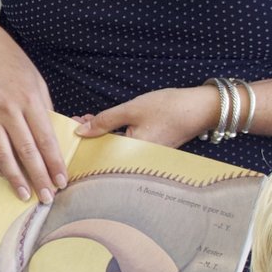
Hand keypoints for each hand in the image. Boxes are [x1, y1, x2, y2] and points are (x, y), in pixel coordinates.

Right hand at [0, 28, 65, 202]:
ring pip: (3, 154)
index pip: (45, 139)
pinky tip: (5, 176)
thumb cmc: (11, 64)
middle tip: (48, 197)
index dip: (54, 163)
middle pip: (27, 151)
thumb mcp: (36, 81)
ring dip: (15, 178)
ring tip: (25, 195)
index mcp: (30, 99)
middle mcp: (9, 110)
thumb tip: (52, 138)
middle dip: (39, 177)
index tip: (62, 181)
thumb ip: (44, 109)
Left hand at [75, 86, 220, 149]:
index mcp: (131, 155)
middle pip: (105, 153)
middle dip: (89, 137)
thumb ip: (105, 120)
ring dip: (101, 134)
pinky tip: (106, 124)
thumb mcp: (132, 110)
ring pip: (115, 149)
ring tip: (88, 120)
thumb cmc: (169, 108)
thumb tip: (81, 130)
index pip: (98, 153)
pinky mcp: (150, 152)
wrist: (202, 108)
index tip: (69, 128)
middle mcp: (138, 163)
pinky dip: (115, 135)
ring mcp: (145, 159)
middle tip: (77, 120)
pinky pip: (126, 146)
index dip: (81, 141)